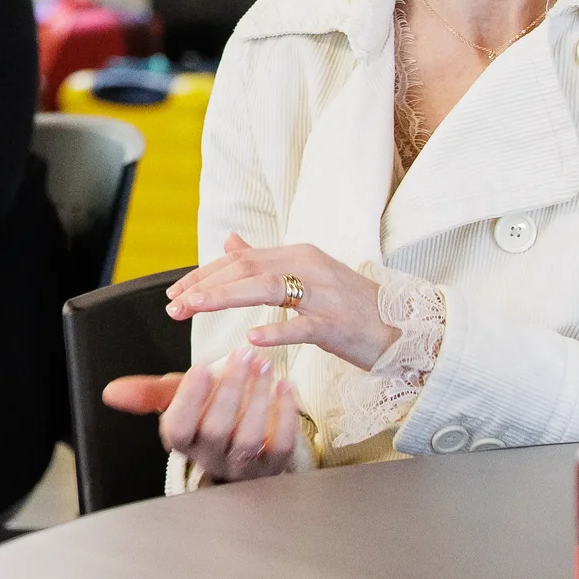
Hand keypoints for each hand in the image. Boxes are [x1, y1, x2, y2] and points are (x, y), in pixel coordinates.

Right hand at [102, 350, 297, 483]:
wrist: (238, 450)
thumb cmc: (205, 419)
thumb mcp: (176, 403)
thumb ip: (147, 394)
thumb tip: (111, 391)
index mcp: (182, 441)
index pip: (178, 426)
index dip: (189, 398)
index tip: (202, 366)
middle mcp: (210, 458)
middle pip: (216, 428)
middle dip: (230, 388)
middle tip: (242, 353)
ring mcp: (242, 465)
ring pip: (249, 437)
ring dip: (258, 398)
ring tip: (264, 364)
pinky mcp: (273, 466)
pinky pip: (281, 445)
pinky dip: (285, 415)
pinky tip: (285, 386)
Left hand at [165, 233, 398, 369]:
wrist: (404, 328)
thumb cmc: (351, 304)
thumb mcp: (307, 274)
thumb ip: (266, 259)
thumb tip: (229, 241)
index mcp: (298, 254)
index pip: (240, 258)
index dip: (204, 274)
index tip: (175, 292)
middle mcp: (309, 267)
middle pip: (247, 268)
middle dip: (205, 285)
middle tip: (174, 305)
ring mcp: (325, 295)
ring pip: (268, 289)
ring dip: (225, 298)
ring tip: (195, 309)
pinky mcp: (338, 326)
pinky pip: (303, 326)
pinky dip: (276, 330)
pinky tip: (251, 338)